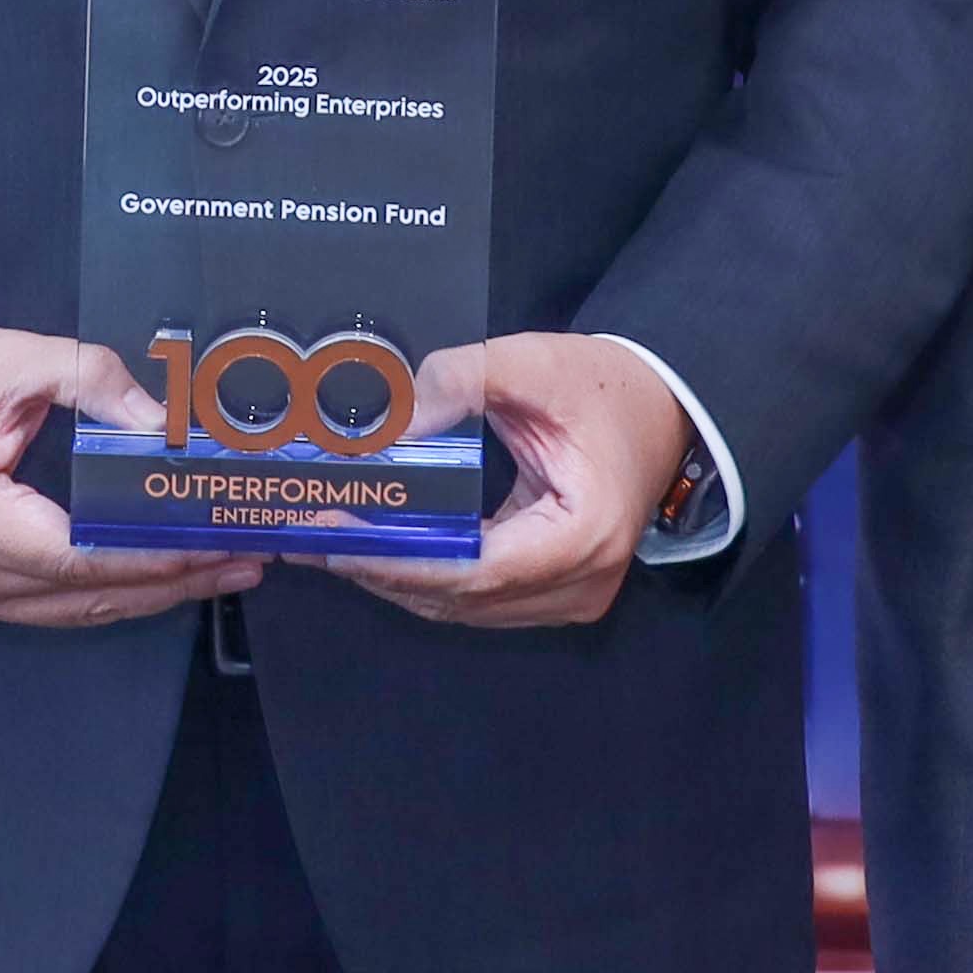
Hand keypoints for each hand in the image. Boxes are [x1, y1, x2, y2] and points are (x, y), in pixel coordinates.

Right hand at [0, 325, 264, 629]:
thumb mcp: (13, 361)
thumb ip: (95, 382)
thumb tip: (165, 422)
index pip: (84, 556)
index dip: (160, 555)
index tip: (220, 540)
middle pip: (91, 596)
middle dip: (177, 580)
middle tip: (246, 558)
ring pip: (79, 612)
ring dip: (154, 593)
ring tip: (223, 570)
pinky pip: (57, 605)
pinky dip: (114, 592)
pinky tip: (166, 576)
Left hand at [339, 335, 684, 631]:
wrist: (663, 406)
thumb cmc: (607, 387)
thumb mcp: (534, 363)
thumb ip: (461, 380)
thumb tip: (394, 419)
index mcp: (584, 534)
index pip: (474, 569)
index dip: (400, 561)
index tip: (336, 540)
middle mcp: (581, 582)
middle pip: (462, 597)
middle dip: (381, 570)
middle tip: (309, 540)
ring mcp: (572, 597)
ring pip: (465, 608)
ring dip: (397, 580)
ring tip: (330, 546)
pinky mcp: (558, 593)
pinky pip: (480, 600)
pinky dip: (429, 579)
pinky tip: (380, 554)